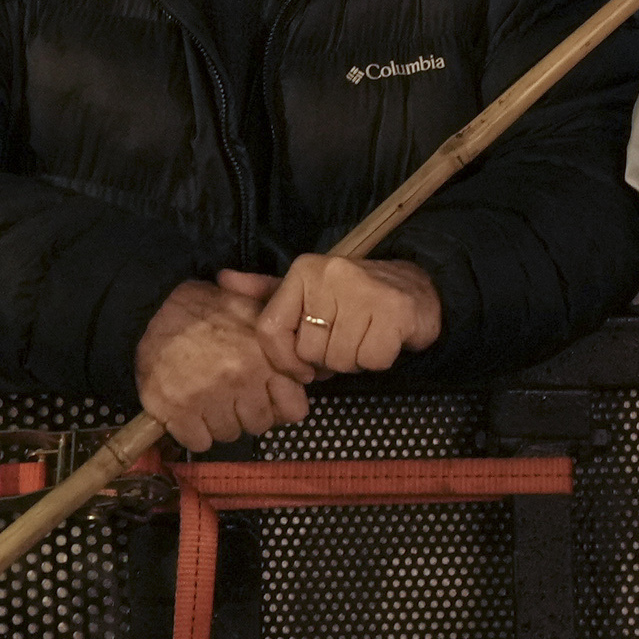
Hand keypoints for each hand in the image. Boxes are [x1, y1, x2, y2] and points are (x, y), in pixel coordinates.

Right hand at [133, 276, 309, 452]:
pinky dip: (193, 431)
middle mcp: (242, 380)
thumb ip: (285, 336)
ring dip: (219, 421)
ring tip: (207, 397)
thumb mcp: (253, 309)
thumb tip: (317, 371)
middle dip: (248, 412)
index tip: (265, 394)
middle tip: (231, 394)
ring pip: (229, 435)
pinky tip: (188, 409)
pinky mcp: (179, 412)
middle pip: (260, 425)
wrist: (151, 309)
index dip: (280, 404)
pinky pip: (199, 442)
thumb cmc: (206, 309)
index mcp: (266, 357)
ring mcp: (210, 398)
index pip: (295, 410)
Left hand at [259, 251, 441, 377]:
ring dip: (354, 360)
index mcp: (303, 271)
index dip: (284, 360)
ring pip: (340, 359)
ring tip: (364, 337)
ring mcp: (364, 290)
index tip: (302, 367)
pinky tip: (383, 340)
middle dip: (328, 358)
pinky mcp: (394, 310)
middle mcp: (330, 275)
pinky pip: (372, 360)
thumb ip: (266, 290)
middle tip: (345, 339)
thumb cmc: (354, 296)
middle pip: (309, 351)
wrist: (416, 288)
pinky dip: (378, 360)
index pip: (271, 329)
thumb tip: (222, 279)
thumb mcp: (306, 290)